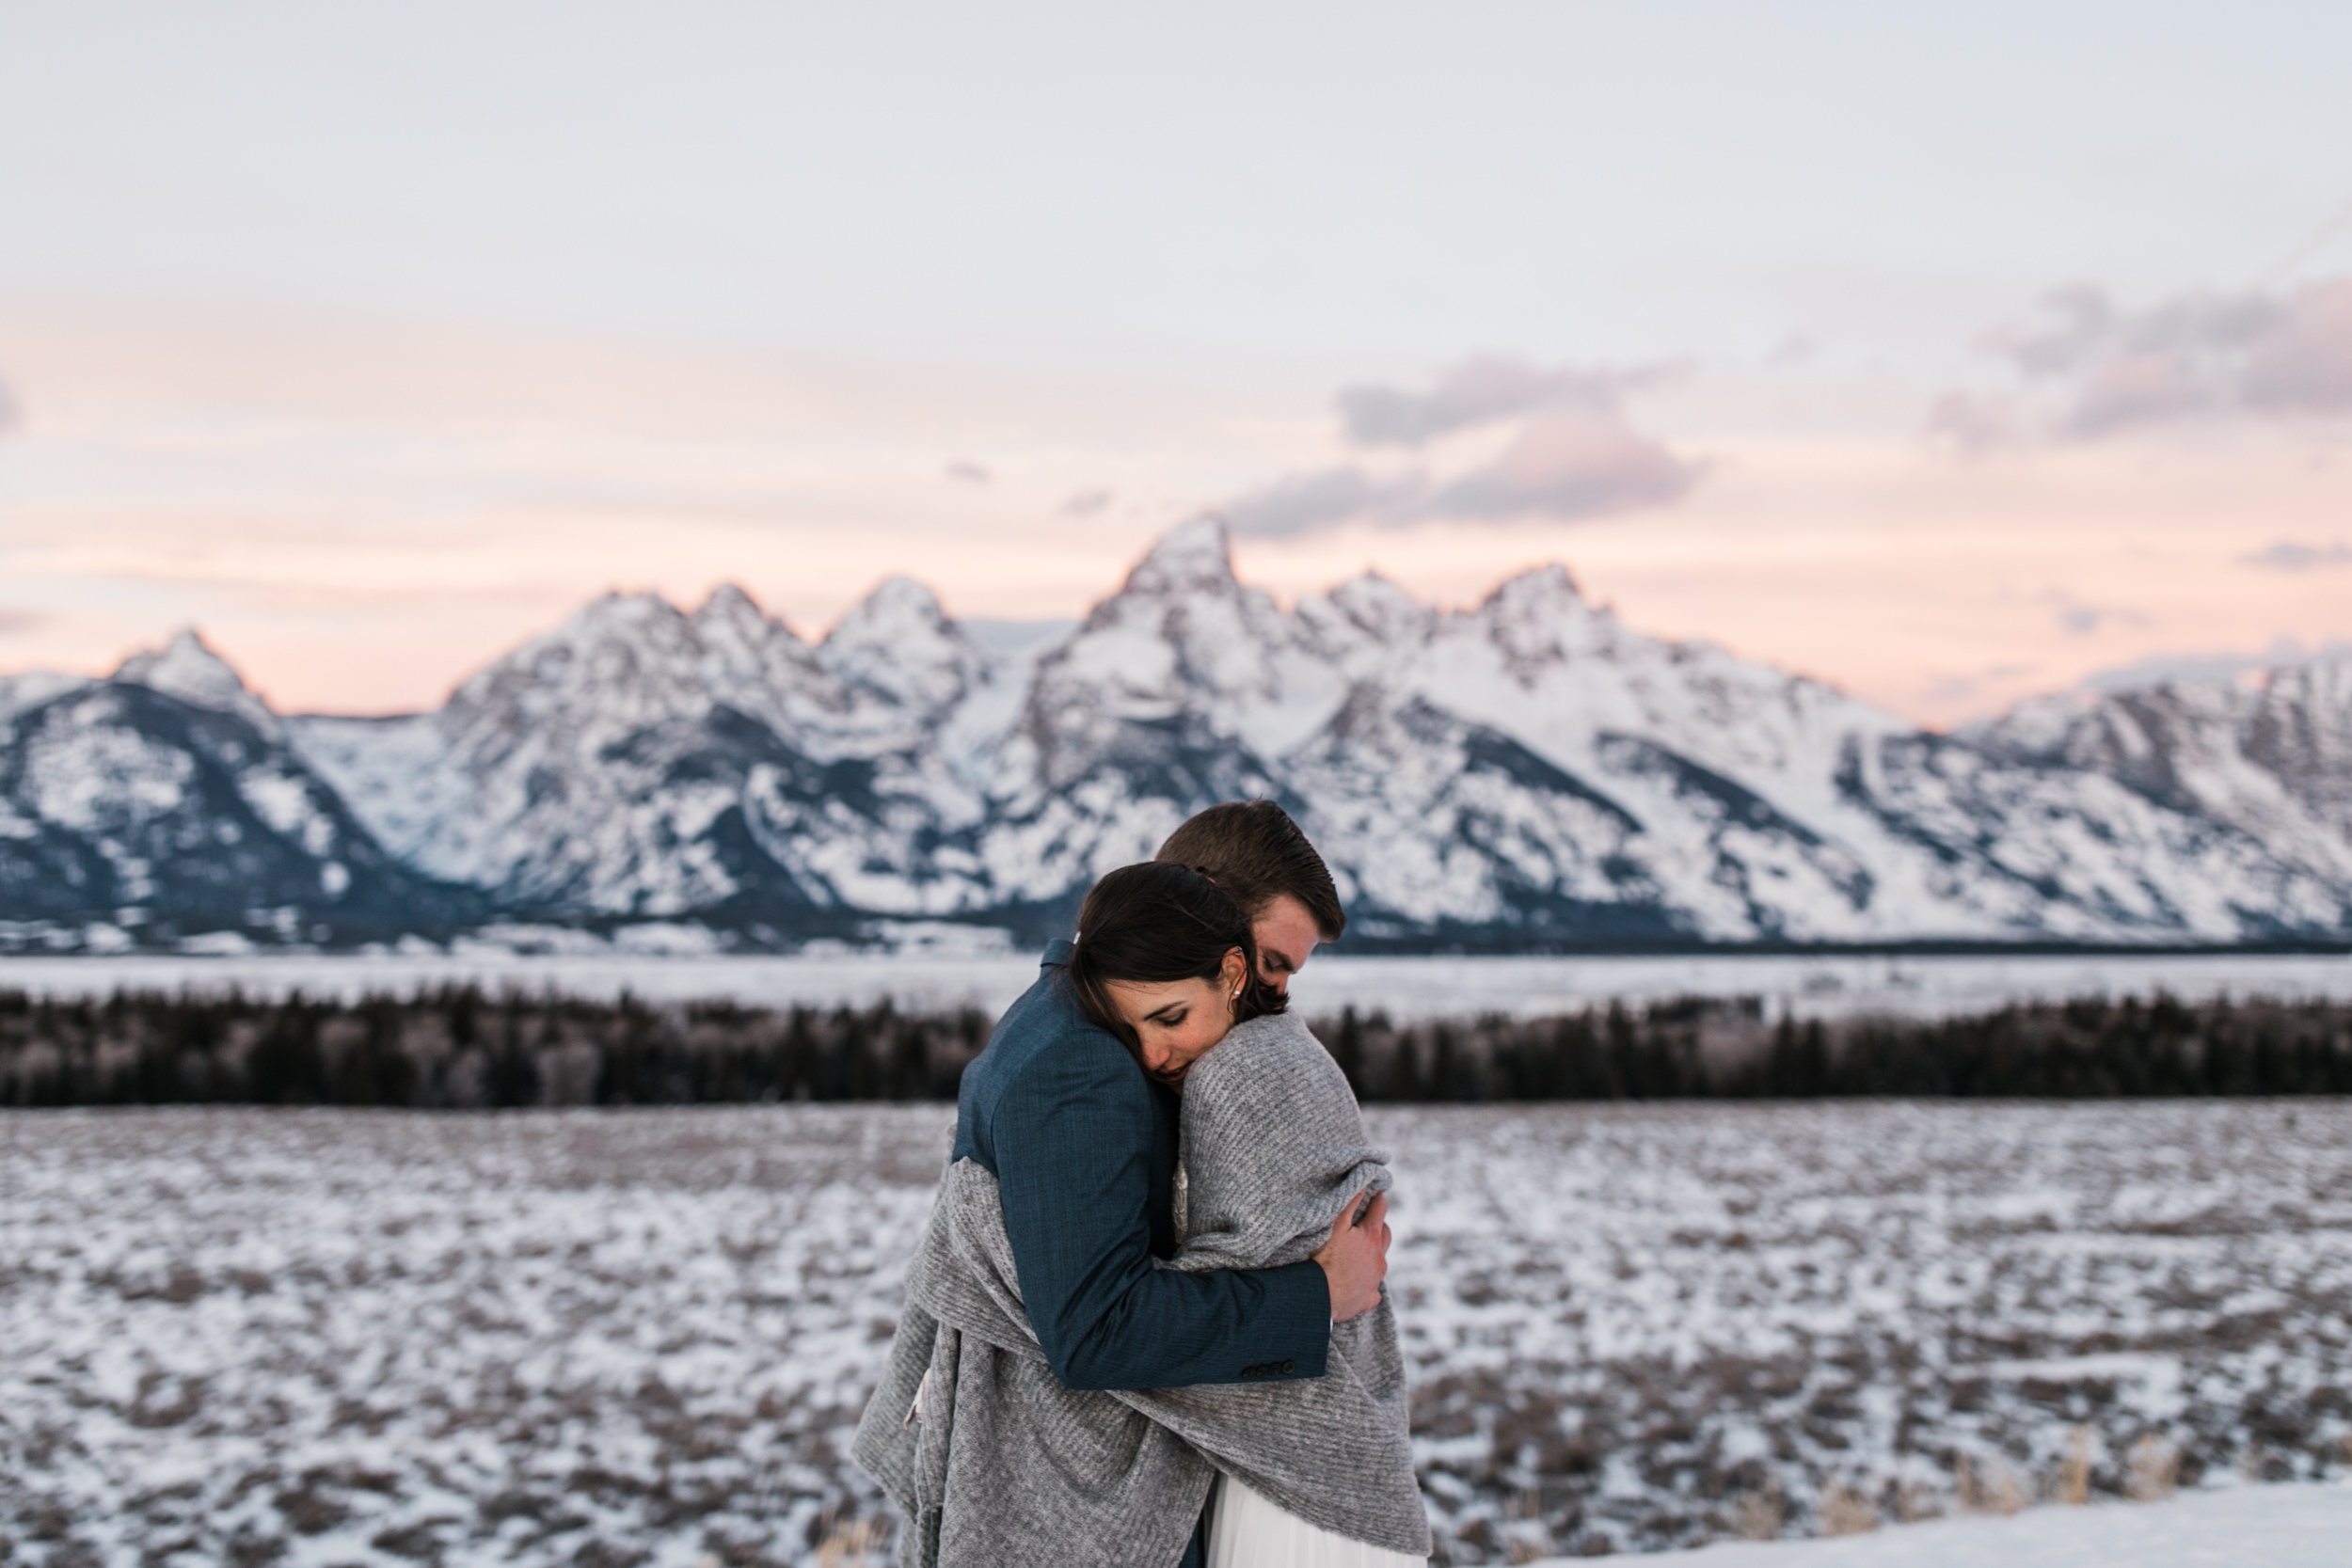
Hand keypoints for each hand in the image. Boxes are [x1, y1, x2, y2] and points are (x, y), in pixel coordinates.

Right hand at [1312, 1188, 1389, 1322]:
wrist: (1318, 1296)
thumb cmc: (1323, 1258)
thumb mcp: (1335, 1224)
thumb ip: (1350, 1203)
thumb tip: (1363, 1185)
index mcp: (1372, 1237)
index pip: (1380, 1210)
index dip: (1379, 1199)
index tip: (1378, 1192)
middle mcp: (1379, 1258)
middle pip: (1386, 1235)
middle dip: (1380, 1225)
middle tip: (1371, 1220)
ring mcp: (1375, 1280)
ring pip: (1381, 1261)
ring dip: (1375, 1253)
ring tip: (1364, 1250)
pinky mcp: (1367, 1299)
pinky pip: (1373, 1290)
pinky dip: (1368, 1283)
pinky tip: (1360, 1282)